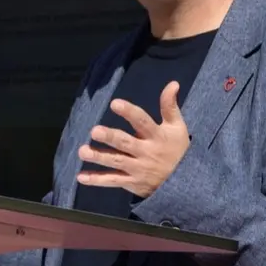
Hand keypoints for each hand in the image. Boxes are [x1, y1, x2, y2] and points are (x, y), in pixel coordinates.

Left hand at [77, 81, 189, 197]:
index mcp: (157, 136)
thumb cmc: (177, 149)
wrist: (184, 183)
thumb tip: (173, 83)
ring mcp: (138, 169)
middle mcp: (146, 152)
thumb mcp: (177, 127)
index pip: (142, 122)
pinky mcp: (132, 182)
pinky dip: (97, 180)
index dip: (129, 112)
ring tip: (82, 151)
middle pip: (125, 143)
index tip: (114, 103)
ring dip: (99, 158)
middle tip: (94, 131)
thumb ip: (169, 106)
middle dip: (110, 137)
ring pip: (116, 162)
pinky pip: (113, 181)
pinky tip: (81, 177)